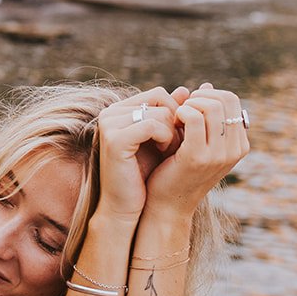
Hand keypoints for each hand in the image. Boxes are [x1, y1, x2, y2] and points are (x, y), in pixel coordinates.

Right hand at [95, 89, 182, 223]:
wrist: (126, 206)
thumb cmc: (145, 174)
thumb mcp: (161, 139)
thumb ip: (170, 114)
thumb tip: (186, 89)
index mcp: (120, 110)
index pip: (159, 93)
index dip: (177, 112)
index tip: (180, 135)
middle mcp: (111, 112)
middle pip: (160, 97)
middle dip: (176, 120)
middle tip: (178, 144)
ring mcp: (110, 124)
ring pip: (160, 111)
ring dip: (174, 132)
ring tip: (171, 151)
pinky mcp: (115, 138)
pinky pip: (153, 125)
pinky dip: (166, 138)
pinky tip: (165, 153)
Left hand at [144, 83, 248, 217]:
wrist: (167, 204)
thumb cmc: (178, 168)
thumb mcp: (198, 139)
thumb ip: (204, 114)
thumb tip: (207, 85)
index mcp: (239, 145)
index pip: (232, 100)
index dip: (209, 95)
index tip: (191, 105)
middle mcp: (235, 150)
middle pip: (225, 99)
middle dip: (199, 96)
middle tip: (182, 108)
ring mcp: (219, 155)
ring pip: (211, 106)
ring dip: (189, 104)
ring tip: (177, 116)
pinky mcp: (197, 156)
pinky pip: (194, 117)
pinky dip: (181, 112)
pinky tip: (172, 121)